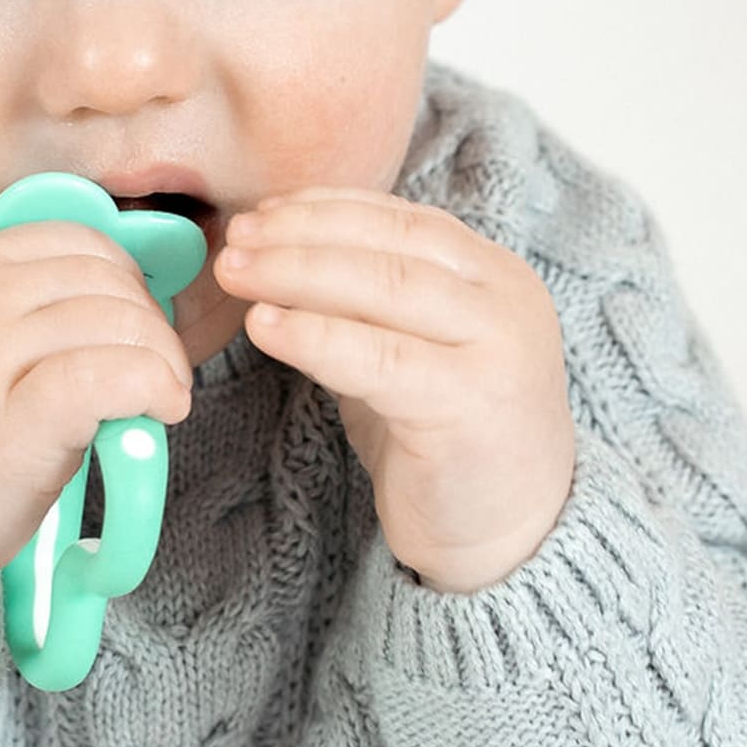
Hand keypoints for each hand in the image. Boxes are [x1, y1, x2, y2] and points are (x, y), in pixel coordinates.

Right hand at [0, 220, 193, 585]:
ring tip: (157, 400)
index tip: (136, 331)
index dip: (131, 284)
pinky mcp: (13, 424)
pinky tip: (159, 409)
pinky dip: (149, 386)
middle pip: (109, 283)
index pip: (85, 243)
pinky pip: (104, 378)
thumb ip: (33, 303)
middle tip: (158, 376)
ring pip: (118, 324)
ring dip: (161, 362)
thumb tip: (135, 300)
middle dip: (153, 328)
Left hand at [215, 187, 575, 592]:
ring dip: (296, 273)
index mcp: (494, 275)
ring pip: (384, 288)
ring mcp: (498, 352)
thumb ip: (362, 301)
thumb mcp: (406, 348)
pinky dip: (313, 336)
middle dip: (301, 235)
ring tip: (235, 274)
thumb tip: (269, 251)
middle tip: (234, 240)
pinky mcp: (471, 407)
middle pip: (389, 245)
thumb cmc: (445, 436)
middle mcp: (507, 302)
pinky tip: (264, 327)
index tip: (261, 211)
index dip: (324, 208)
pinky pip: (378, 359)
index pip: (401, 219)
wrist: (513, 537)